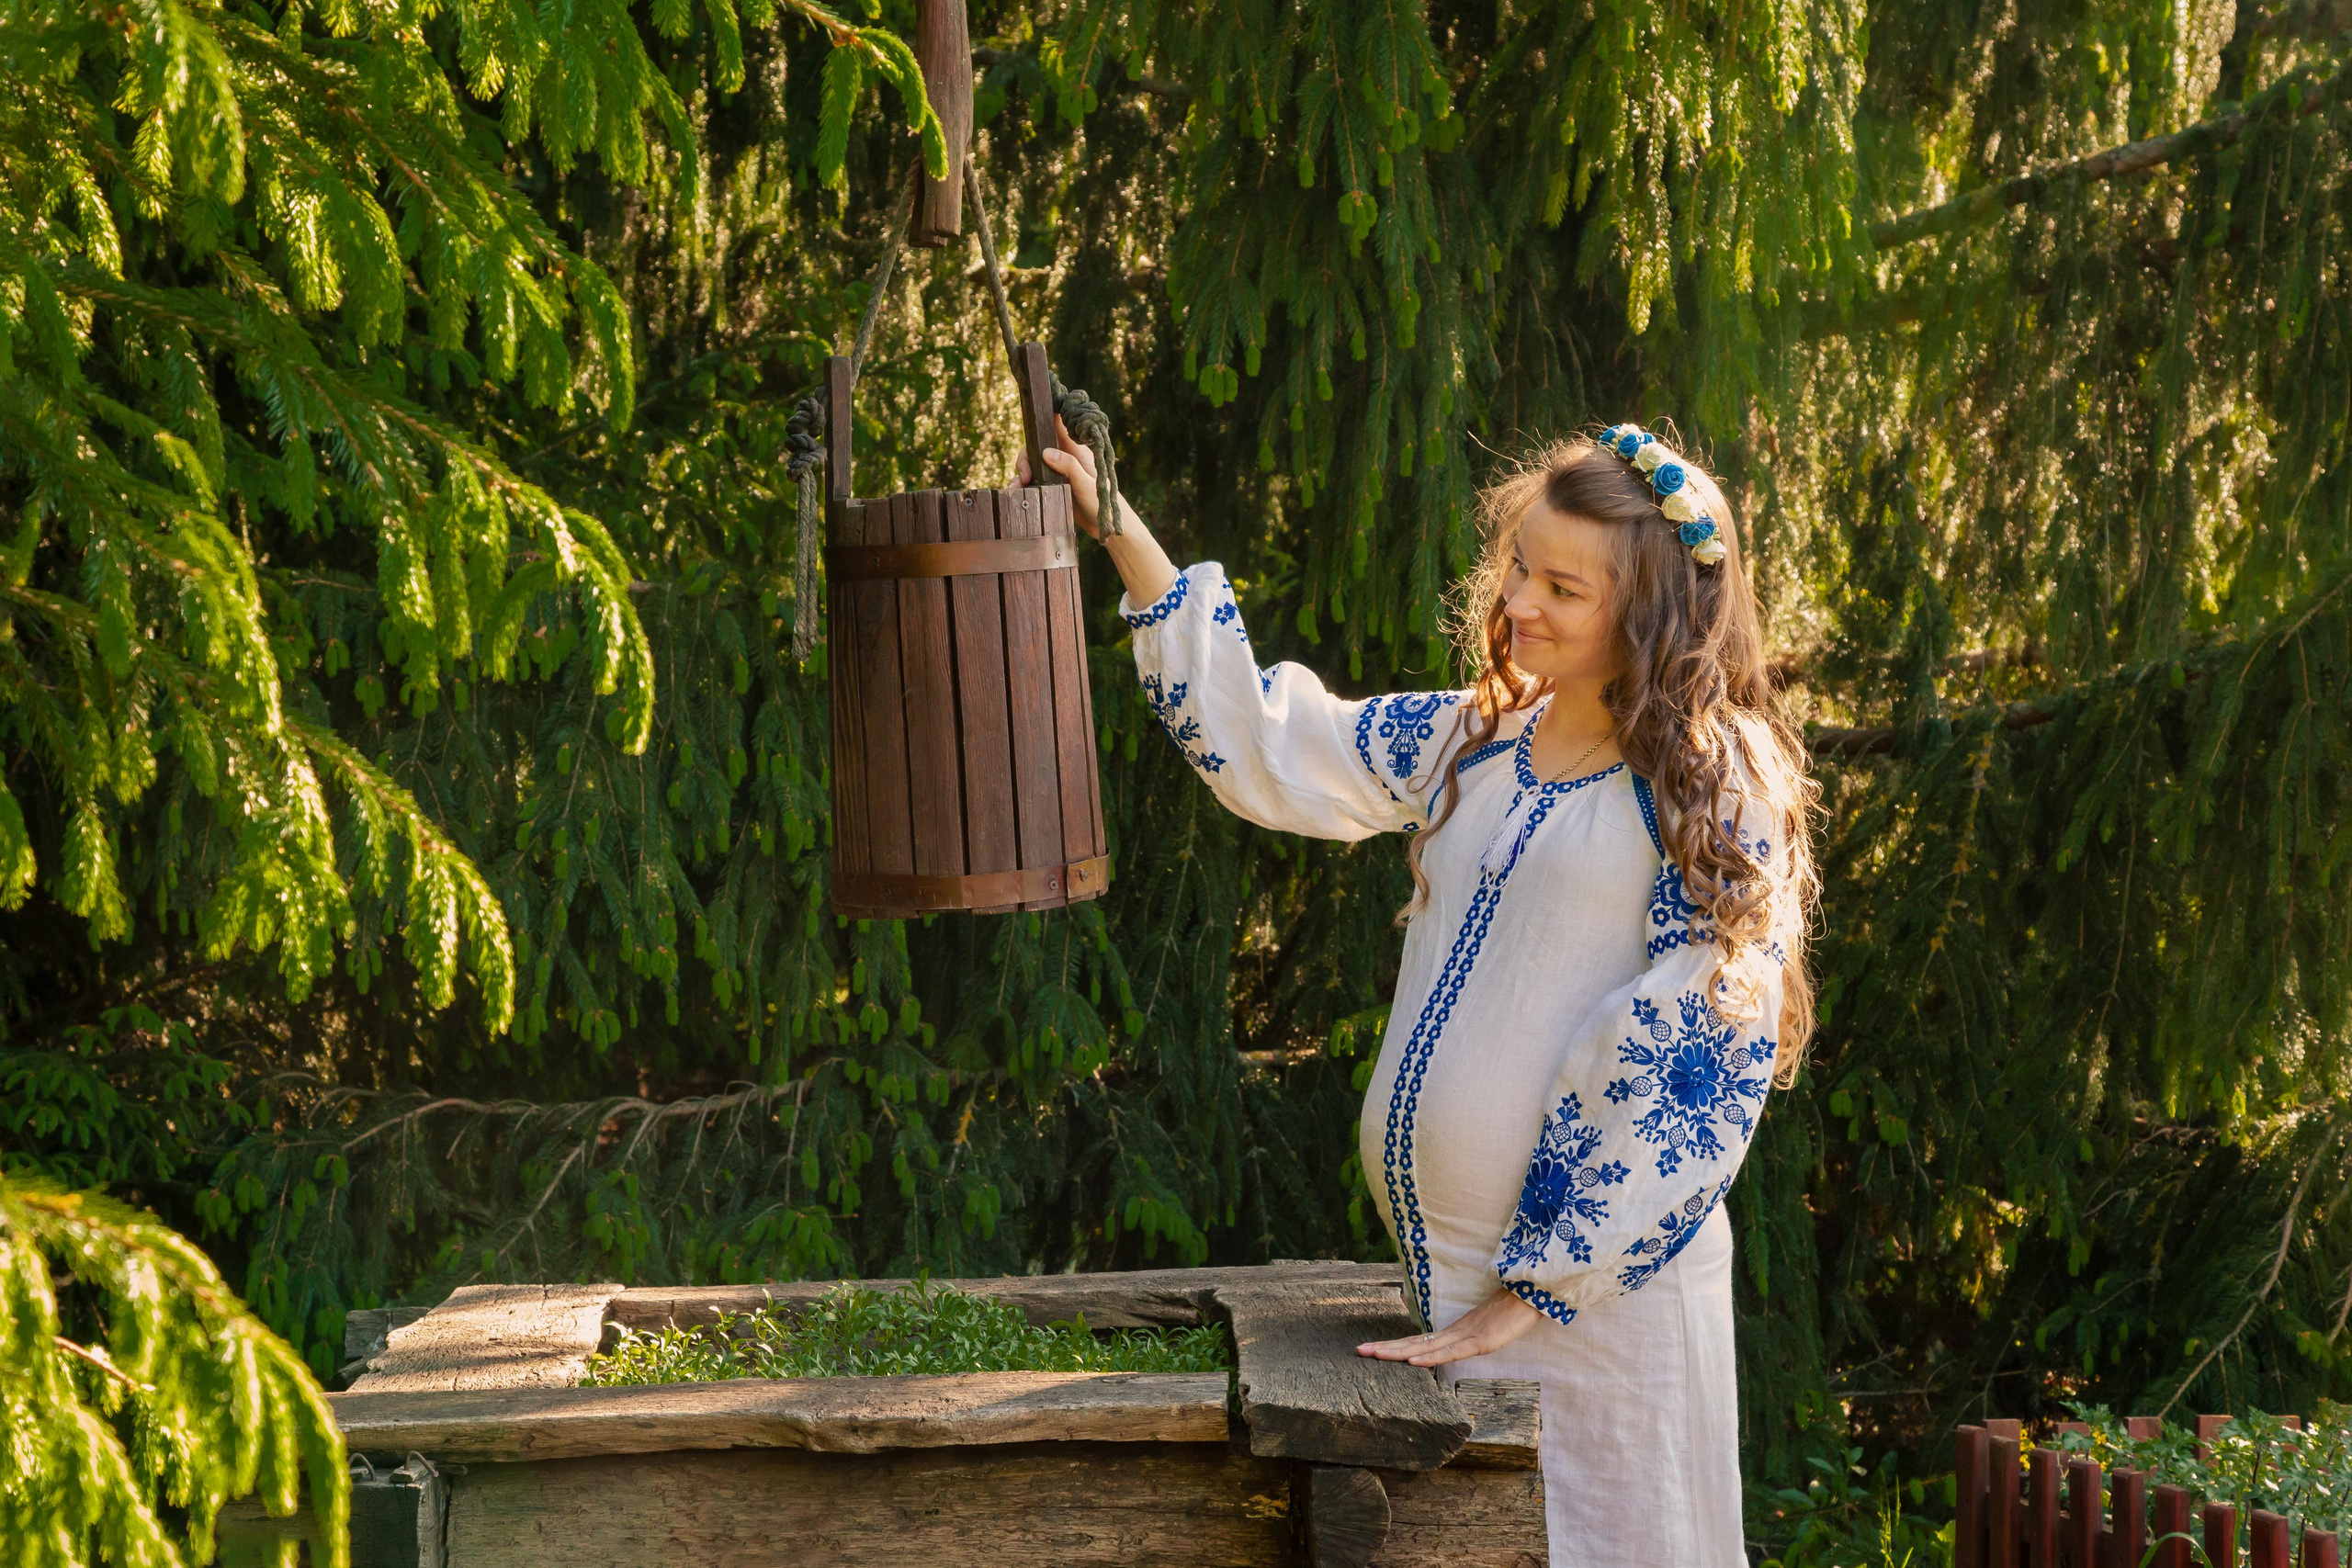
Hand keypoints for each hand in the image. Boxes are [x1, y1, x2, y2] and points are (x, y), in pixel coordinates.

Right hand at [1013, 416, 1105, 538]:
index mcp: (1076, 450)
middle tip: (1024, 477)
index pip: (1059, 425)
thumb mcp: (1086, 484)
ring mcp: (1056, 471)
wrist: (1103, 526)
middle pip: (1037, 447)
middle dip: (1026, 459)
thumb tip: (1045, 452)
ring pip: (1032, 464)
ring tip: (1016, 488)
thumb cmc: (1101, 502)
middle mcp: (1064, 457)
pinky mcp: (1051, 485)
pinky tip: (1017, 494)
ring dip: (1021, 474)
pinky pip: (1032, 481)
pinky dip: (1022, 485)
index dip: (1047, 415)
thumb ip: (1069, 466)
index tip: (1035, 414)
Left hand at [1356, 1290, 1542, 1367]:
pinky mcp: (1482, 1340)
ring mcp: (1468, 1336)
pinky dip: (1431, 1357)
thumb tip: (1458, 1347)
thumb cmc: (1514, 1310)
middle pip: (1415, 1342)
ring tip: (1374, 1354)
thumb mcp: (1490, 1330)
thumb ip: (1473, 1338)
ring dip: (1398, 1352)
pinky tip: (1414, 1361)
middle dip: (1386, 1348)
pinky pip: (1452, 1351)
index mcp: (1456, 1332)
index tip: (1372, 1349)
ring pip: (1427, 1347)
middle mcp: (1456, 1333)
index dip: (1395, 1346)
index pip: (1419, 1341)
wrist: (1535, 1293)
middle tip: (1358, 1350)